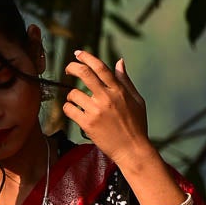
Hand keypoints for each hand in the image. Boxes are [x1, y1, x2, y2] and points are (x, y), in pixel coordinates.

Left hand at [62, 51, 149, 167]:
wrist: (132, 150)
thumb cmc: (137, 125)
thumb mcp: (136, 100)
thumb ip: (125, 81)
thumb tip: (119, 62)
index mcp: (118, 90)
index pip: (100, 67)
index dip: (86, 57)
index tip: (78, 54)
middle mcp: (106, 98)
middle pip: (84, 73)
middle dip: (72, 67)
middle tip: (68, 68)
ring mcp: (96, 111)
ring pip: (73, 94)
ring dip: (72, 96)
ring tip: (78, 102)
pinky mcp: (87, 124)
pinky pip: (69, 109)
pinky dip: (68, 109)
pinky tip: (74, 112)